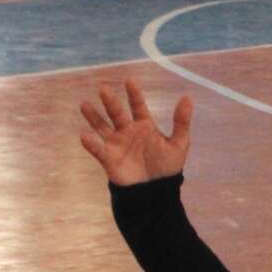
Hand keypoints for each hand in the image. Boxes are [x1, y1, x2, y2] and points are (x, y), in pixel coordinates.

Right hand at [78, 80, 193, 184]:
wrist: (156, 191)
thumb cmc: (167, 167)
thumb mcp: (179, 144)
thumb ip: (181, 122)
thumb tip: (188, 98)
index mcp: (144, 125)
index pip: (138, 105)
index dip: (134, 93)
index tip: (129, 80)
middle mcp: (127, 131)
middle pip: (117, 113)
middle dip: (110, 101)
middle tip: (103, 89)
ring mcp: (116, 143)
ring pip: (102, 127)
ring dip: (94, 117)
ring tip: (84, 105)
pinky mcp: (109, 158)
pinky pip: (98, 149)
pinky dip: (91, 143)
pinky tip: (84, 135)